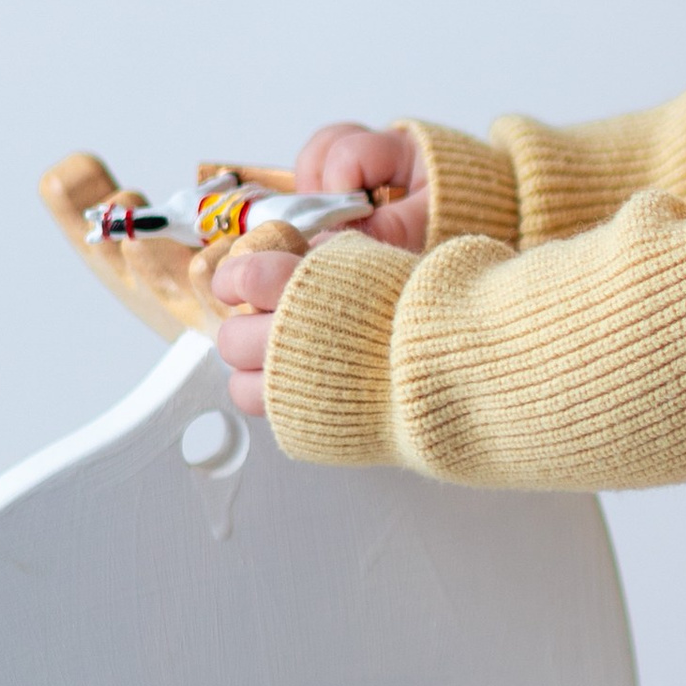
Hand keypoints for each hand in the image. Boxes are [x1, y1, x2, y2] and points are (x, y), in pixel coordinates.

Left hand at [210, 123, 425, 416]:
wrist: (453, 365)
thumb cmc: (421, 312)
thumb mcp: (370, 263)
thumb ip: (324, 263)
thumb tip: (290, 259)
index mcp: (302, 288)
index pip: (241, 278)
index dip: (235, 280)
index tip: (239, 283)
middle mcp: (288, 339)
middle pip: (233, 338)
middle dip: (247, 330)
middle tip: (264, 326)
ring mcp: (293, 388)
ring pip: (240, 385)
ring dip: (253, 372)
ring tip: (277, 364)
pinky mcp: (304, 426)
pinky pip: (269, 415)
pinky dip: (278, 401)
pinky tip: (298, 389)